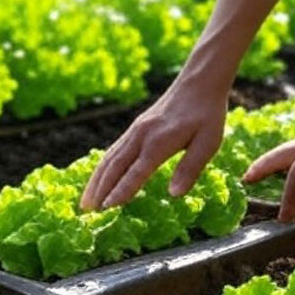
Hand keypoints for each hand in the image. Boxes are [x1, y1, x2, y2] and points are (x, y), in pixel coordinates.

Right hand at [80, 76, 227, 209]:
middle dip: (100, 190)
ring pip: (109, 158)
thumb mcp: (208, 143)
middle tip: (87, 213)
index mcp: (159, 142)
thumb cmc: (208, 115)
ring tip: (85, 203)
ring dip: (96, 181)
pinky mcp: (135, 128)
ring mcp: (135, 130)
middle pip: (114, 166)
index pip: (135, 172)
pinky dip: (102, 168)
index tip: (107, 209)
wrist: (198, 82)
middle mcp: (141, 136)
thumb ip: (190, 168)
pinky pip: (113, 150)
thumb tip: (174, 195)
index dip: (121, 191)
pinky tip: (97, 180)